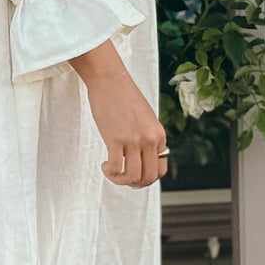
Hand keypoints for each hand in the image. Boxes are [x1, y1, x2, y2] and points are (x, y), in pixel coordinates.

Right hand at [68, 40, 167, 186]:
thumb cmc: (124, 96)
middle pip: (148, 177)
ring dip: (120, 180)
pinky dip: (110, 172)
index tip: (134, 174)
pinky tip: (104, 165)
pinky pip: (116, 168)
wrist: (110, 80)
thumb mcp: (145, 119)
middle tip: (122, 178)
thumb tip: (141, 157)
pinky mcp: (116, 139)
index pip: (160, 169)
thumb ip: (147, 136)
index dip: (147, 178)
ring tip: (111, 171)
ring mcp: (134, 140)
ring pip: (133, 176)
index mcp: (159, 135)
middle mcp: (149, 140)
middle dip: (135, 184)